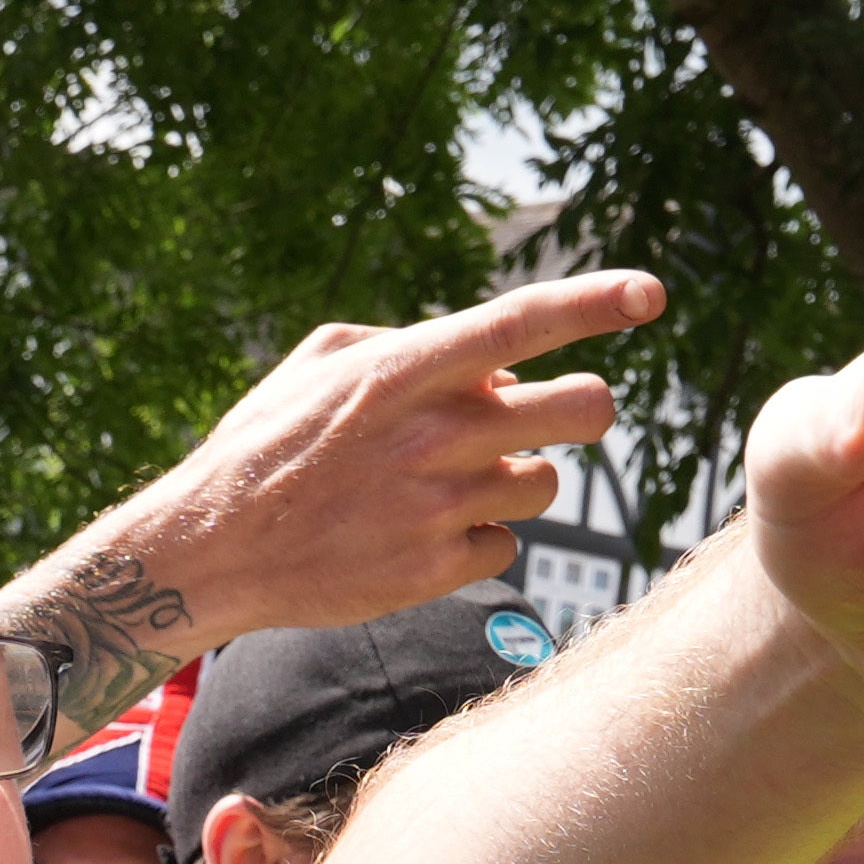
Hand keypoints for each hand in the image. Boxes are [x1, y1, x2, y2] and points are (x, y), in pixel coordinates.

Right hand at [77, 273, 655, 655]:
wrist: (210, 552)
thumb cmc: (263, 448)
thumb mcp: (315, 364)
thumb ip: (403, 342)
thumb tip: (484, 362)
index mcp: (402, 370)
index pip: (521, 323)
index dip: (595, 302)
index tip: (652, 293)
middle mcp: (432, 435)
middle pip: (580, 410)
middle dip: (586, 406)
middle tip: (564, 412)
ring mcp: (437, 507)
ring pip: (545, 483)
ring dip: (518, 477)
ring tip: (455, 482)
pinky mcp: (433, 570)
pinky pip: (503, 545)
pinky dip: (478, 538)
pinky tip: (423, 534)